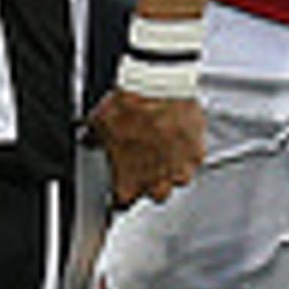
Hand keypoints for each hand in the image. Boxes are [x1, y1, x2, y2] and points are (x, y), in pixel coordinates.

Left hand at [90, 86, 205, 209]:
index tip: (121, 181)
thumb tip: (91, 138)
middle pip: (157, 195)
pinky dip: (187, 150)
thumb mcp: (99, 123)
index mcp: (129, 182)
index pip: (123, 200)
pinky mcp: (197, 152)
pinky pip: (194, 158)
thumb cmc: (129, 107)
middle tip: (145, 165)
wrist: (158, 88)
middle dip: (152, 183)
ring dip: (172, 168)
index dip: (121, 189)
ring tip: (165, 149)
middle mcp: (157, 181)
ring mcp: (181, 169)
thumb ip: (96, 140)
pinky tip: (179, 137)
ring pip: (179, 179)